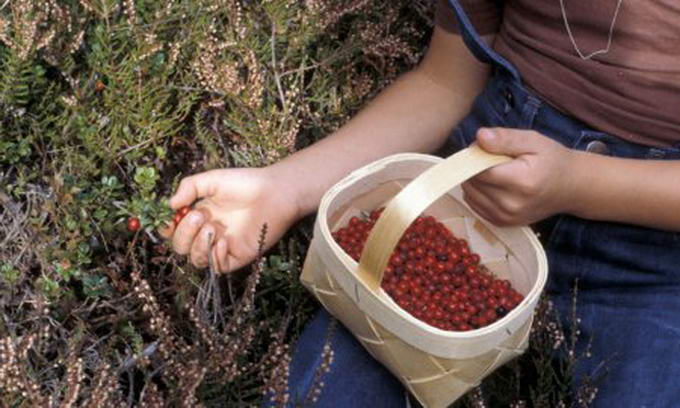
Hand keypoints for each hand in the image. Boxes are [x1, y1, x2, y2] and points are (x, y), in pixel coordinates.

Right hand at [159, 167, 300, 272]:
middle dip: (184, 233)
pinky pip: (218, 267)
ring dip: (198, 245)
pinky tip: (222, 241)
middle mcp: (208, 233)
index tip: (170, 219)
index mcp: (199, 216)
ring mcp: (222, 246)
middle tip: (199, 216)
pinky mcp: (238, 256)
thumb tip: (170, 205)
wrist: (275, 192)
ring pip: (197, 259)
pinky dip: (215, 257)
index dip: (167, 228)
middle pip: (181, 246)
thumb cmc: (246, 183)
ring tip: (212, 227)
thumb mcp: (212, 180)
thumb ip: (189, 188)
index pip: (173, 230)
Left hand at [462, 128, 578, 225]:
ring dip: (474, 180)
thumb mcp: (533, 141)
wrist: (571, 187)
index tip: (485, 147)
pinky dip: (477, 192)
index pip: (479, 170)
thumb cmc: (552, 161)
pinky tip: (494, 184)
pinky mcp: (501, 223)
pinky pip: (474, 205)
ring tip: (495, 171)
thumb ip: (505, 138)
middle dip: (473, 167)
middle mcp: (511, 204)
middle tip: (492, 157)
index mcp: (521, 182)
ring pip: (469, 194)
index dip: (476, 155)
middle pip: (472, 182)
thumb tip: (479, 137)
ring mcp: (506, 217)